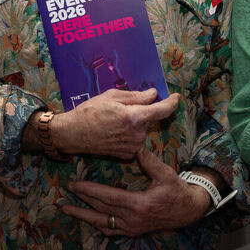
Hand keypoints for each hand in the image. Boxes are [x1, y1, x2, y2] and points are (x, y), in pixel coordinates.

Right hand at [52, 89, 180, 160]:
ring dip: (133, 124)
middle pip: (148, 119)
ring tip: (113, 120)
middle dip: (141, 112)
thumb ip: (136, 96)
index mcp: (135, 117)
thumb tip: (153, 94)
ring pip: (141, 130)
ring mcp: (132, 146)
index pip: (162, 110)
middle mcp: (137, 134)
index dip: (172, 102)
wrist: (73, 134)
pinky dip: (128, 134)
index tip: (176, 97)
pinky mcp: (127, 154)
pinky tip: (113, 131)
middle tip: (121, 108)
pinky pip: (134, 140)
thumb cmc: (89, 112)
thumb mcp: (111, 97)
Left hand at [61, 147, 210, 235]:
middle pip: (100, 210)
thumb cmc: (177, 190)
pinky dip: (97, 225)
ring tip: (66, 209)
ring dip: (83, 216)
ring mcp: (132, 228)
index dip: (89, 191)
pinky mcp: (133, 232)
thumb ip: (148, 160)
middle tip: (66, 191)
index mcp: (139, 204)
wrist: (189, 211)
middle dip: (81, 200)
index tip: (75, 184)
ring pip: (102, 223)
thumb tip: (134, 144)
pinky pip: (111, 231)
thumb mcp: (165, 173)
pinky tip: (87, 220)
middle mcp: (133, 219)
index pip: (108, 197)